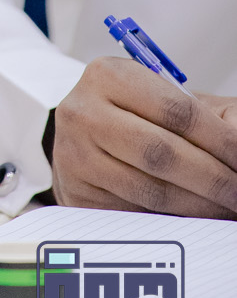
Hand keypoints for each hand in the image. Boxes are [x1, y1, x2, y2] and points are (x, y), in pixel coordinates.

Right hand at [51, 58, 236, 217]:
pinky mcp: (76, 194)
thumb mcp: (164, 94)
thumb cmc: (133, 112)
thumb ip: (208, 114)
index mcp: (109, 76)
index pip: (177, 111)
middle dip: (212, 179)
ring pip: (150, 191)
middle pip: (162, 153)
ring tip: (223, 207)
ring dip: (198, 206)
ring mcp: (74, 156)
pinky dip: (171, 221)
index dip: (221, 140)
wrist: (82, 131)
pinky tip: (192, 217)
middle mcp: (84, 113)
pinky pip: (134, 216)